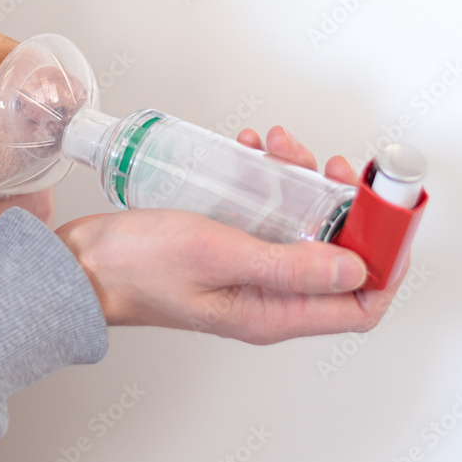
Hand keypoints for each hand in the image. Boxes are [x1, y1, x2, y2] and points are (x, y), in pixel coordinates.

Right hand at [56, 126, 404, 342]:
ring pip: (297, 226)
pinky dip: (263, 180)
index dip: (381, 261)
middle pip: (332, 256)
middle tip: (332, 169)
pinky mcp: (223, 247)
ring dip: (298, 182)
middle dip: (341, 206)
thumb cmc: (133, 268)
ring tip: (278, 147)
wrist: (80, 262)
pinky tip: (248, 155)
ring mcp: (243, 271)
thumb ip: (287, 266)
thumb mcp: (217, 256)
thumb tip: (352, 268)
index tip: (380, 216)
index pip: (357, 303)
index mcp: (270, 313)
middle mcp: (263, 297)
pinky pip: (260, 213)